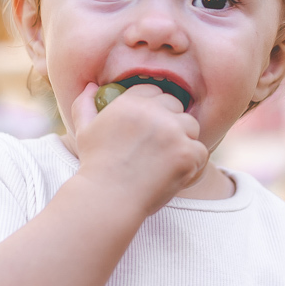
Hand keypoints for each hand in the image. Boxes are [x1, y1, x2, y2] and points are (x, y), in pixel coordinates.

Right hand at [67, 82, 206, 217]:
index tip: (149, 128)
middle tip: (158, 147)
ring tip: (166, 160)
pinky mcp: (186, 153)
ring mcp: (172, 132)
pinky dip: (192, 164)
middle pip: (175, 105)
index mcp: (130, 102)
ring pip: (191, 126)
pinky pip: (200, 151)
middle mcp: (153, 112)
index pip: (154, 92)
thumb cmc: (95, 166)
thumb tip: (93, 86)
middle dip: (170, 122)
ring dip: (184, 140)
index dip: (154, 109)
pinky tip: (175, 173)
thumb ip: (85, 104)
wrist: (107, 199)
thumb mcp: (84, 131)